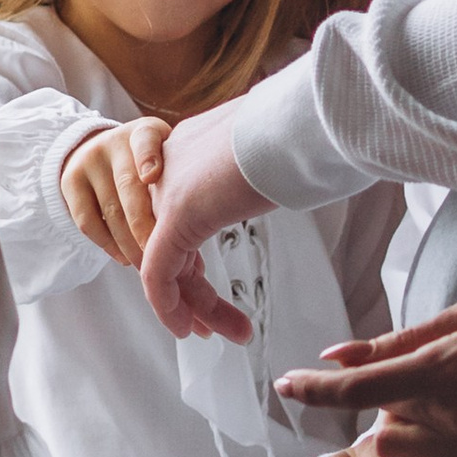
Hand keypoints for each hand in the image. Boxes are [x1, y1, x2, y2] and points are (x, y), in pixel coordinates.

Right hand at [59, 120, 167, 268]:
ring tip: (147, 266)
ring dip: (130, 245)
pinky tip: (125, 258)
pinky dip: (108, 245)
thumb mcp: (166, 162)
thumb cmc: (149, 166)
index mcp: (146, 132)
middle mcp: (115, 142)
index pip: (146, 138)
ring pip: (111, 211)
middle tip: (162, 258)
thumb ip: (177, 191)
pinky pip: (88, 221)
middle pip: (129, 188)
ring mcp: (89, 160)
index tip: (152, 176)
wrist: (100, 151)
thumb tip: (197, 257)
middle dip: (147, 229)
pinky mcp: (70, 180)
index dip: (148, 157)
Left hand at [139, 97, 274, 339]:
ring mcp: (167, 193)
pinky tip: (186, 329)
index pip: (173, 220)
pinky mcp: (176, 216)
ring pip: (167, 264)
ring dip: (197, 307)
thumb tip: (278, 170)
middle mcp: (166, 170)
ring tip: (232, 334)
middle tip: (215, 325)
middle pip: (169, 246)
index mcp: (184, 150)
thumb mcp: (263, 150)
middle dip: (193, 293)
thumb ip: (253, 166)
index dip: (188, 262)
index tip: (209, 288)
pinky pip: (159, 274)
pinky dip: (169, 306)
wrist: (297, 121)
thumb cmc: (296, 129)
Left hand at [274, 280, 456, 456]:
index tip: (286, 386)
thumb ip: (401, 339)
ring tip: (440, 417)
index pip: (355, 386)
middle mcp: (451, 417)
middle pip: (384, 417)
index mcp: (444, 366)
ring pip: (399, 453)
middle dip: (392, 400)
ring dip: (399, 437)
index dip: (313, 389)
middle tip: (434, 382)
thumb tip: (337, 354)